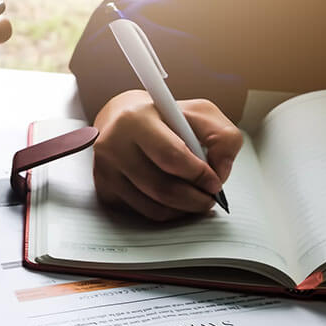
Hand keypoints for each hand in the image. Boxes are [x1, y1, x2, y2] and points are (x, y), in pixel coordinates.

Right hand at [92, 90, 242, 220]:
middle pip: (161, 188)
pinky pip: (141, 212)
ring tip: (195, 200)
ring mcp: (105, 168)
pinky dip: (165, 212)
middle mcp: (113, 144)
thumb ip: (223, 137)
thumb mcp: (200, 114)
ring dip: (182, 210)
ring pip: (152, 206)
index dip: (199, 175)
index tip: (215, 183)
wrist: (121, 119)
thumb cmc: (165, 117)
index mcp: (136, 119)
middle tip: (209, 200)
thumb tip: (219, 173)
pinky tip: (174, 200)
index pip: (171, 156)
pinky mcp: (103, 188)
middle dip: (195, 200)